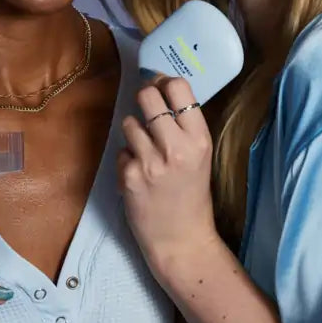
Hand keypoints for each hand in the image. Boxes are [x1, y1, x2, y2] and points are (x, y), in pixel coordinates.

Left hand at [117, 75, 217, 276]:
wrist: (181, 240)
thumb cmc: (192, 196)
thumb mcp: (200, 157)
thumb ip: (184, 127)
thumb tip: (162, 89)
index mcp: (199, 139)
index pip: (179, 88)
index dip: (164, 82)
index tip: (160, 85)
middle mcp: (176, 147)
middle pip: (148, 96)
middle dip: (144, 99)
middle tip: (147, 110)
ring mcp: (151, 162)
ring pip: (129, 122)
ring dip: (134, 132)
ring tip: (145, 151)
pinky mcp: (130, 175)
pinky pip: (122, 151)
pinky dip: (127, 159)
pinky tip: (139, 175)